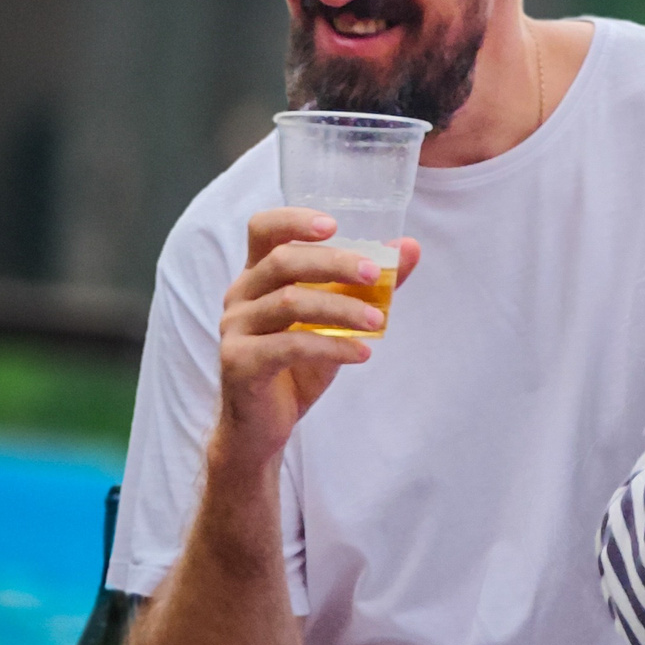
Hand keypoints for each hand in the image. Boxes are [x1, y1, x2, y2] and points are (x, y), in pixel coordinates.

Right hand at [214, 209, 423, 471]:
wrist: (264, 424)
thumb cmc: (299, 362)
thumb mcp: (337, 319)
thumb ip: (368, 283)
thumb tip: (409, 247)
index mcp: (258, 275)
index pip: (263, 229)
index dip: (294, 220)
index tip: (334, 225)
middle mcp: (240, 295)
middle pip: (282, 261)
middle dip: (335, 264)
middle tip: (376, 274)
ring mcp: (234, 328)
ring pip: (289, 303)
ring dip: (342, 308)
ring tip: (380, 323)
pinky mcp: (239, 362)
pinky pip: (290, 346)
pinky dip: (332, 347)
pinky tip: (362, 354)